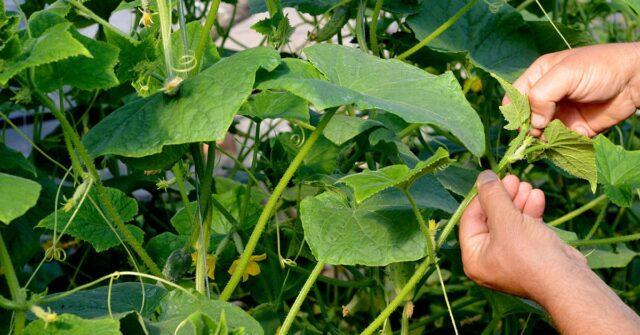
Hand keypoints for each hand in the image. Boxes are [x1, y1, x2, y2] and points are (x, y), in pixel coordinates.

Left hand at [459, 171, 639, 334]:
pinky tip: (537, 196)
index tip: (493, 178)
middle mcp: (489, 259)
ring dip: (518, 201)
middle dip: (503, 196)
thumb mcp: (505, 220)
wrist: (568, 282)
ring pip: (510, 221)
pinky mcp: (531, 254)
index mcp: (474, 257)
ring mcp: (511, 257)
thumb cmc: (530, 253)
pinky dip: (530, 212)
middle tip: (513, 178)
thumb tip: (483, 177)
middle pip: (491, 219)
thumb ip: (492, 196)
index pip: (470, 219)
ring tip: (527, 185)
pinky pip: (525, 228)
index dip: (481, 196)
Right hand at [507, 43, 639, 136]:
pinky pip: (559, 141)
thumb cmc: (600, 68)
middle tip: (537, 135)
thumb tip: (533, 124)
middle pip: (525, 118)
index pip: (514, 96)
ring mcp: (559, 113)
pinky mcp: (574, 128)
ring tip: (550, 141)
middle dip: (527, 129)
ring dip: (542, 140)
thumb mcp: (566, 73)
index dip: (514, 111)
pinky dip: (558, 146)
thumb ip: (541, 95)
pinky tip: (563, 145)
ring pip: (539, 133)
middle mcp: (546, 96)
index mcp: (539, 76)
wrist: (636, 80)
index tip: (521, 123)